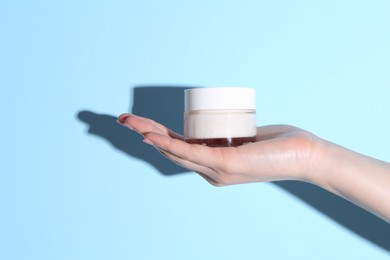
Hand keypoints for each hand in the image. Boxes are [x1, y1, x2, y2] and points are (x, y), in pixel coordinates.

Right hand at [118, 113, 324, 185]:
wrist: (306, 156)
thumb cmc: (280, 145)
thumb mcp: (249, 137)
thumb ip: (233, 134)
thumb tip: (223, 122)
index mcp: (213, 164)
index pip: (179, 148)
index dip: (157, 135)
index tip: (141, 122)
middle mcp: (211, 171)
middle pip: (171, 149)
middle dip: (144, 133)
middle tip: (123, 119)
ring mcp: (217, 170)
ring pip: (175, 151)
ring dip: (150, 136)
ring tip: (129, 123)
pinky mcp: (226, 164)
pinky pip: (191, 153)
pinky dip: (169, 144)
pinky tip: (152, 137)